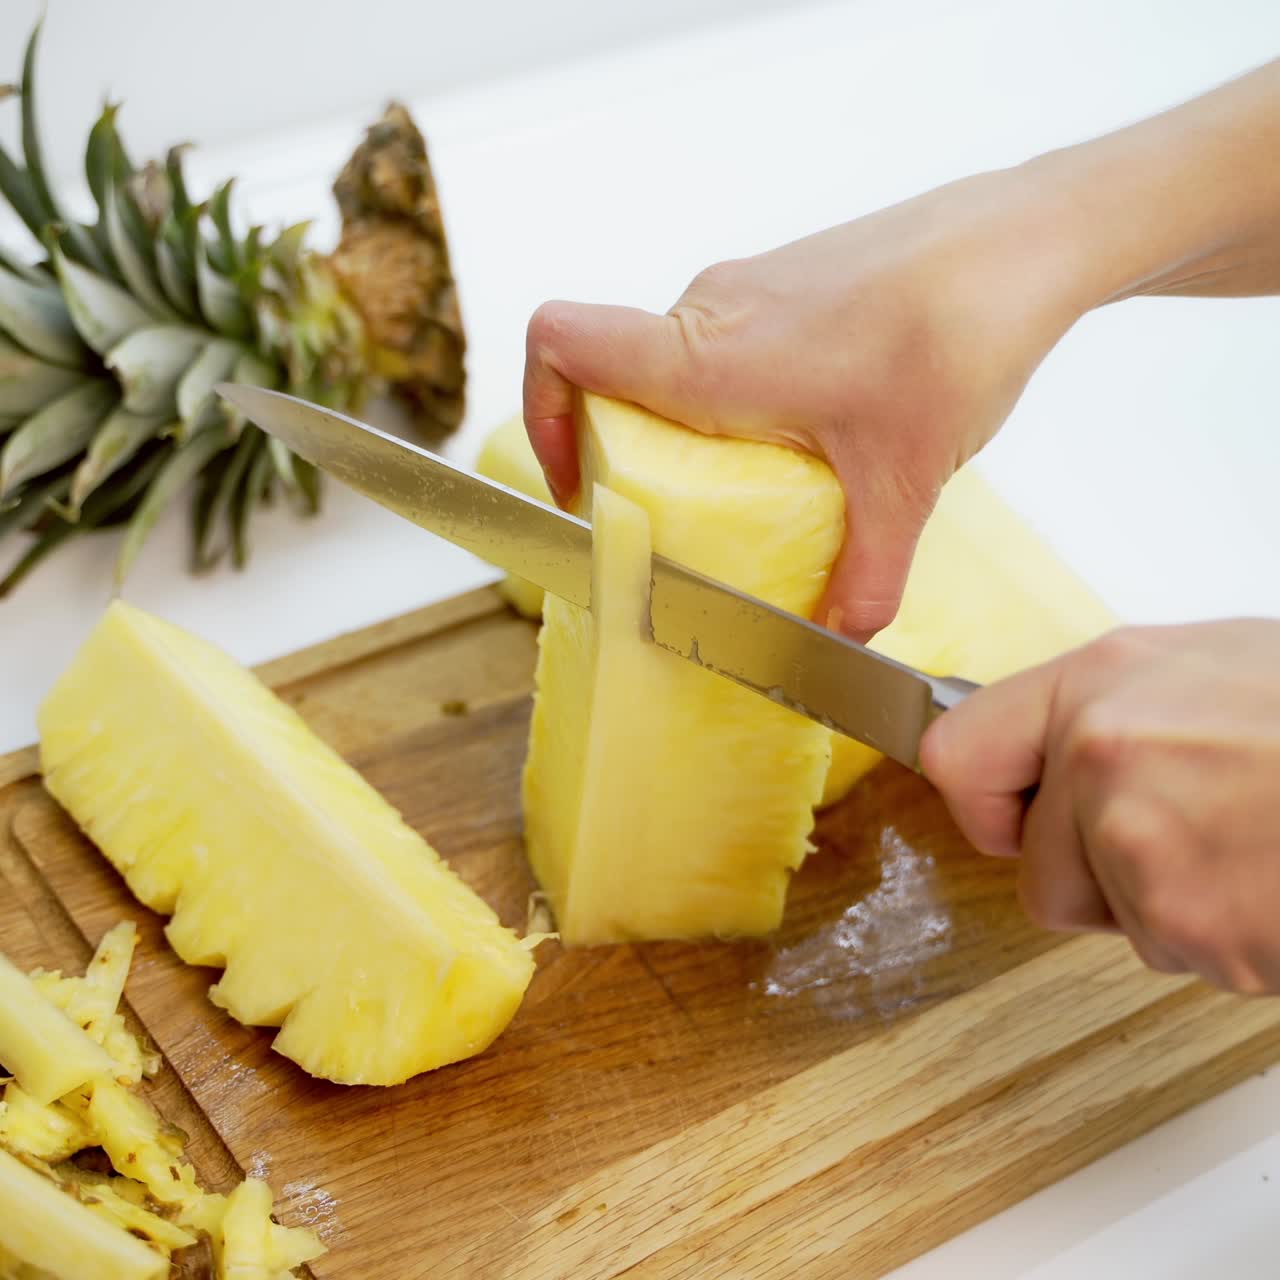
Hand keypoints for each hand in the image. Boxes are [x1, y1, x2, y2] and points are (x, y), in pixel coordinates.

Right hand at [523, 168, 1088, 639]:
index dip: (541, 416)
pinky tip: (806, 437)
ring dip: (684, 429)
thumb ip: (867, 573)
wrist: (1021, 240)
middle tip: (673, 519)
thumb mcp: (902, 480)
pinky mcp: (787, 286)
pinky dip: (732, 398)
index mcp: (706, 358)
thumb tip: (846, 635)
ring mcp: (749, 291)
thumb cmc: (953, 333)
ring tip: (751, 487)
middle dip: (624, 453)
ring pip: (671, 362)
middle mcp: (709, 312)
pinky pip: (723, 345)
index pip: (561, 344)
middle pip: (609, 374)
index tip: (579, 485)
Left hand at [920, 620, 1279, 993]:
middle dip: (1097, 876)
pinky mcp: (1191, 924)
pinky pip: (1181, 954)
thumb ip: (1109, 711)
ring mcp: (1141, 843)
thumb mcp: (1207, 667)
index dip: (988, 802)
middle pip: (1036, 870)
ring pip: (1111, 920)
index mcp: (1096, 684)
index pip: (954, 755)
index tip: (1015, 816)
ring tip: (1249, 844)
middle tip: (1188, 835)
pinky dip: (1226, 937)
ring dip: (1168, 906)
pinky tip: (1270, 880)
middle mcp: (1101, 755)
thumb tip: (1052, 750)